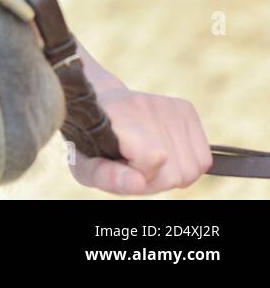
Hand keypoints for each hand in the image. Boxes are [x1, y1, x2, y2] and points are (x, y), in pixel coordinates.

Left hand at [68, 77, 214, 194]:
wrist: (98, 106)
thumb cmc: (90, 142)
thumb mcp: (84, 165)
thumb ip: (106, 176)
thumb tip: (137, 182)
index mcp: (116, 115)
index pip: (153, 156)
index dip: (142, 176)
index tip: (124, 168)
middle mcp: (144, 104)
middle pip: (177, 171)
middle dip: (157, 180)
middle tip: (133, 168)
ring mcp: (167, 104)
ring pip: (194, 168)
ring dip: (173, 174)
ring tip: (146, 162)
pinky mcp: (185, 107)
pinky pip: (204, 159)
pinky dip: (188, 166)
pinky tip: (165, 156)